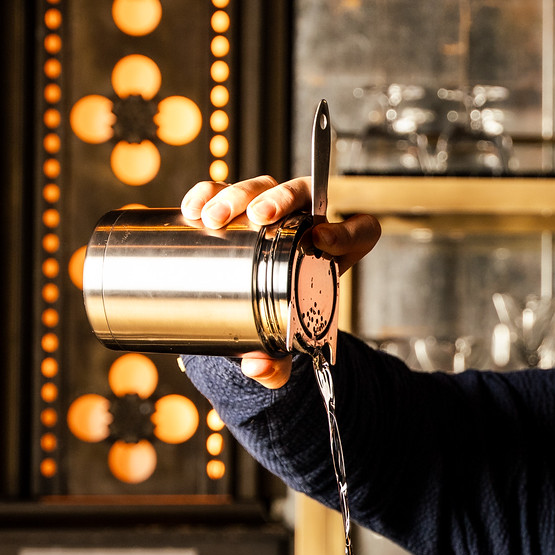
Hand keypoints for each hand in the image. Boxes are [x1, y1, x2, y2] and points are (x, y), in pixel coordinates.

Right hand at [177, 177, 383, 388]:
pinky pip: (222, 189)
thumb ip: (276, 364)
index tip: (323, 241)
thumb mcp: (282, 343)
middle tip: (259, 216)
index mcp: (335, 252)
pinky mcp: (234, 206)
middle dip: (281, 199)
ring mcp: (269, 209)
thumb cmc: (278, 320)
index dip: (350, 230)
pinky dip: (208, 194)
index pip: (361, 230)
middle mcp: (305, 222)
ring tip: (215, 219)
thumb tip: (257, 367)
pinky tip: (193, 210)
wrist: (249, 310)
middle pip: (303, 193)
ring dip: (238, 196)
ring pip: (261, 186)